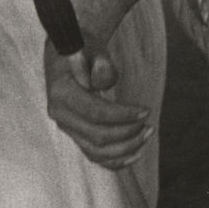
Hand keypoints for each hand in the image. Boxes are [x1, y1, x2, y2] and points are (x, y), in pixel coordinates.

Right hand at [43, 41, 152, 169]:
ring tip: (147, 134)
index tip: (145, 111)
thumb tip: (103, 81)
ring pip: (96, 151)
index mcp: (61, 92)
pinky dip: (115, 160)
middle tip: (149, 123)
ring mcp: (66, 127)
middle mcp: (60, 114)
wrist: (69, 56)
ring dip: (125, 148)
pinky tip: (136, 153)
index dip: (123, 116)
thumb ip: (100, 63)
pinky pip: (94, 156)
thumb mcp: (92, 47)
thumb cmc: (84, 49)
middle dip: (128, 132)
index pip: (95, 113)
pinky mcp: (75, 134)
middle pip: (97, 136)